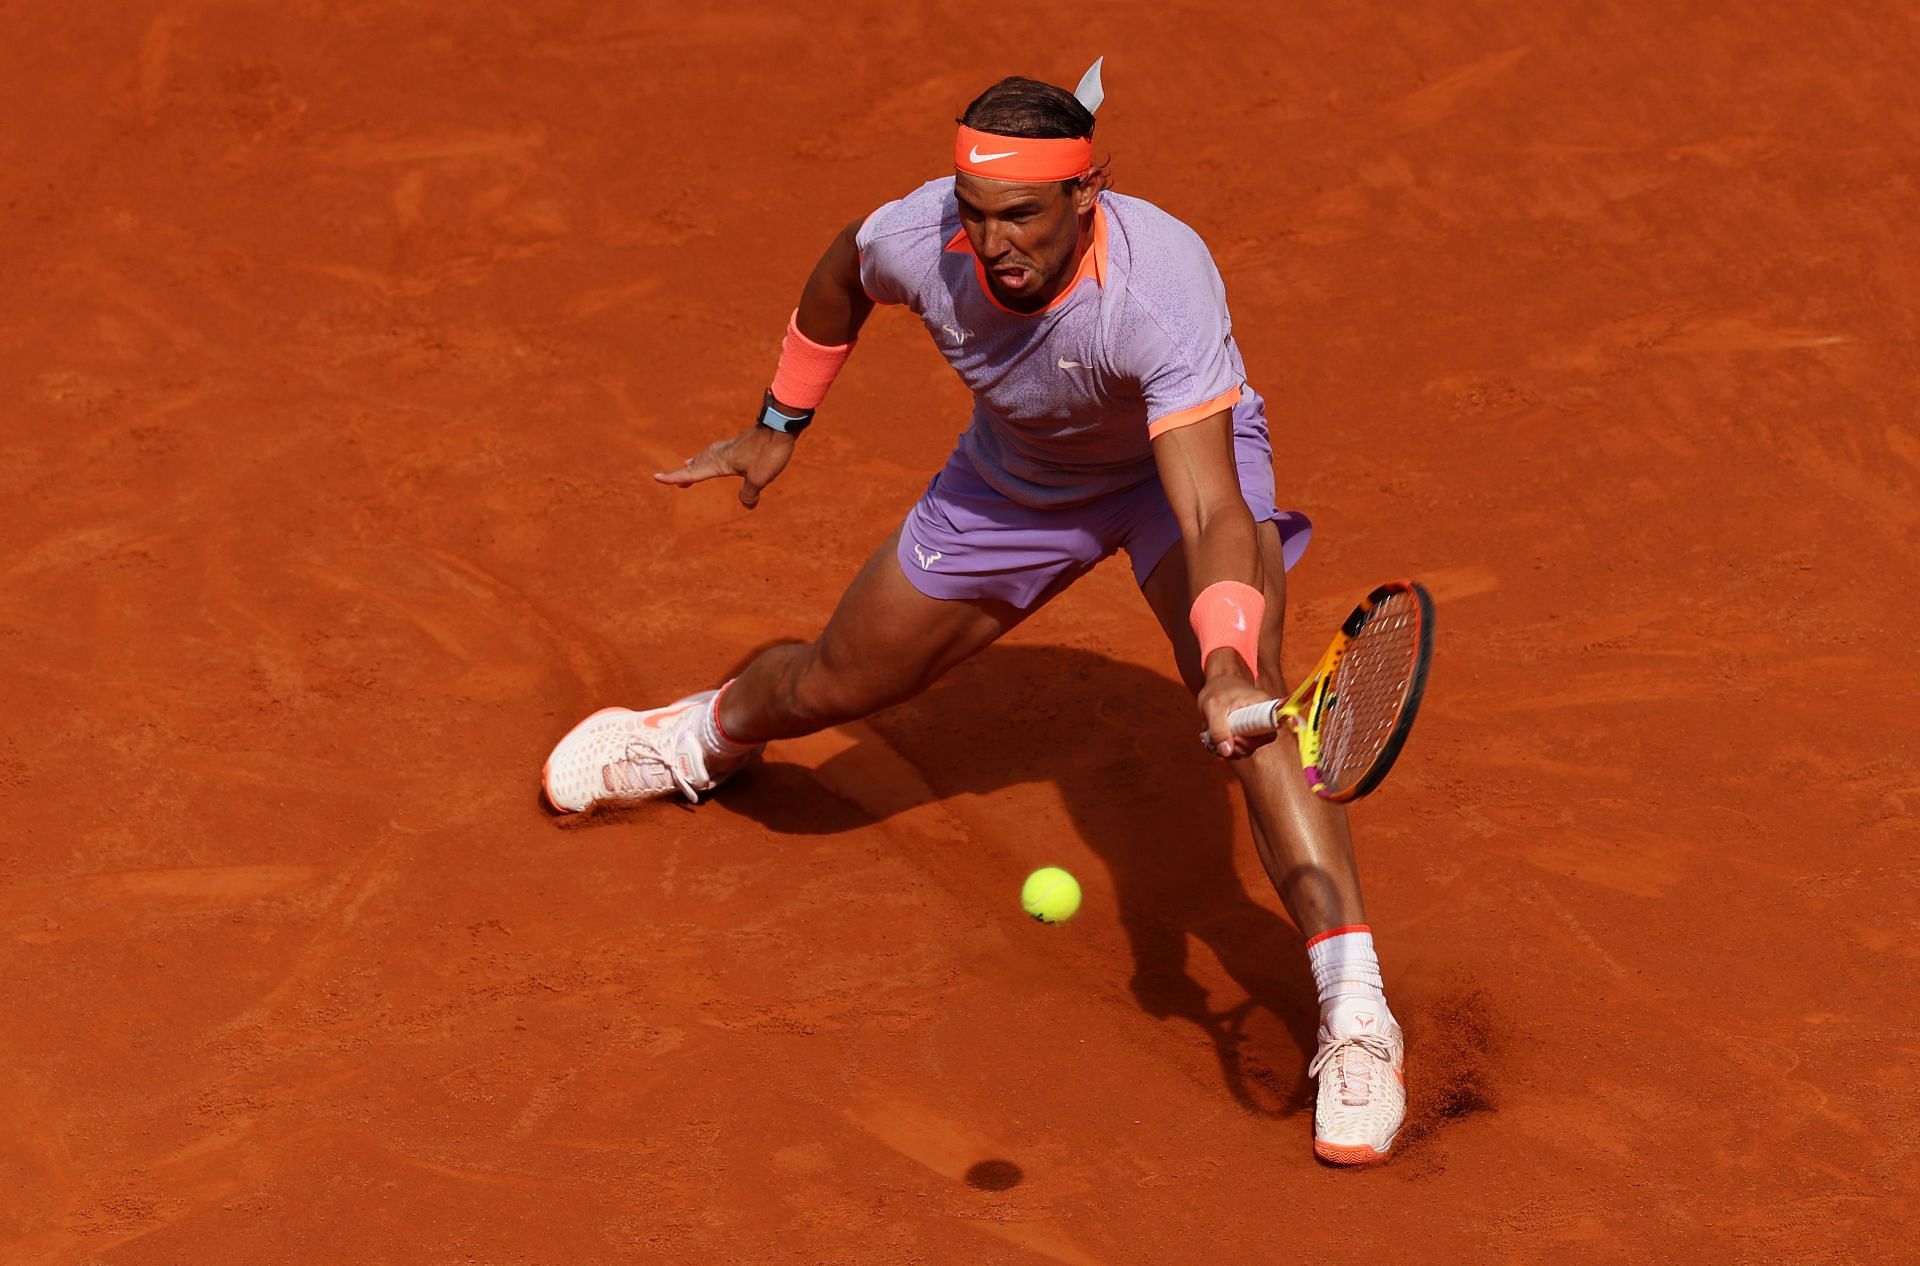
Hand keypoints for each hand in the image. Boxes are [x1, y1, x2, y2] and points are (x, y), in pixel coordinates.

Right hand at [653, 425, 795, 508]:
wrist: (782, 425)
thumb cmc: (769, 451)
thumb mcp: (760, 478)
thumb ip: (749, 493)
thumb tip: (746, 504)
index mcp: (721, 462)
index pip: (693, 472)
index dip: (675, 477)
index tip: (656, 477)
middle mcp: (723, 453)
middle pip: (698, 463)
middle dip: (686, 472)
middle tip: (674, 480)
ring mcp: (733, 446)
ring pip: (708, 454)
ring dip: (698, 461)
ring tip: (690, 463)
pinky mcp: (743, 442)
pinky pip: (721, 450)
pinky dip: (713, 455)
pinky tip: (723, 455)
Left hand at [1197, 670, 1276, 759]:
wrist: (1218, 682)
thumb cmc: (1218, 689)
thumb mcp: (1213, 707)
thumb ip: (1218, 729)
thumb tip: (1227, 752)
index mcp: (1264, 707)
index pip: (1269, 734)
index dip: (1252, 743)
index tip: (1234, 738)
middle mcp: (1263, 719)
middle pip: (1255, 745)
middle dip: (1235, 749)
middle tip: (1217, 741)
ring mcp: (1253, 727)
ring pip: (1244, 749)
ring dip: (1225, 749)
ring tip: (1209, 737)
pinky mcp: (1245, 733)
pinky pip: (1237, 747)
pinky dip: (1223, 747)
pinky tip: (1210, 738)